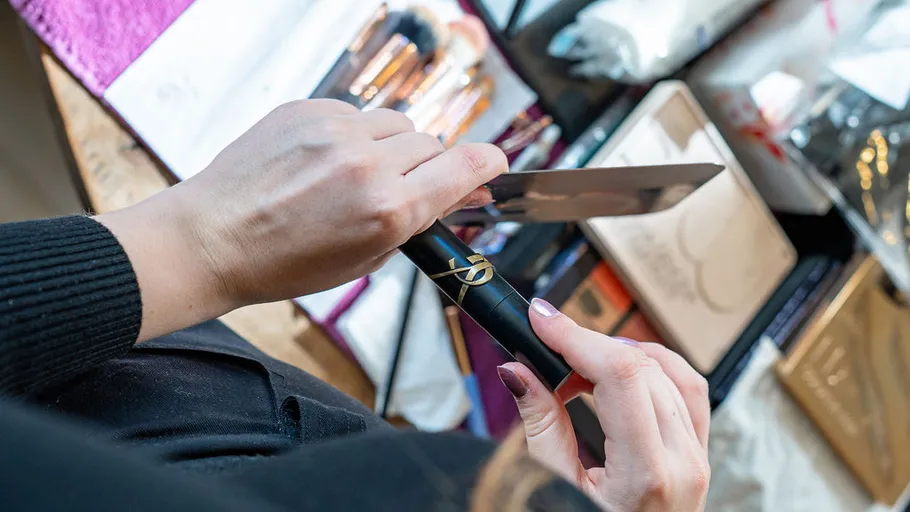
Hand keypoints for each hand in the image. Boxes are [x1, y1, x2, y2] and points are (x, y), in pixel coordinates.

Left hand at [98, 99, 505, 339]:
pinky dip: (354, 136)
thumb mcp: (365, 259)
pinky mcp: (307, 109)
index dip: (487, 165)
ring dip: (394, 147)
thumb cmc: (284, 263)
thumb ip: (417, 220)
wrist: (212, 238)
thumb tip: (459, 190)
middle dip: (429, 167)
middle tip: (405, 188)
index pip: (465, 167)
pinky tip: (327, 162)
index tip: (494, 164)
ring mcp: (336, 130)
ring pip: (398, 124)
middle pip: (433, 144)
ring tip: (358, 175)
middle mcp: (368, 164)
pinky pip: (357, 114)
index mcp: (388, 211)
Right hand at [497, 298, 709, 511]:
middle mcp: (682, 462)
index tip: (541, 319)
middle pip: (643, 367)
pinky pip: (687, 390)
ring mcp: (696, 458)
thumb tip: (518, 369)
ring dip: (622, 353)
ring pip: (671, 371)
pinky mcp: (696, 453)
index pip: (620, 374)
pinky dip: (652, 369)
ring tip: (577, 361)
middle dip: (589, 344)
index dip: (576, 336)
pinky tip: (619, 372)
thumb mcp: (555, 490)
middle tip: (546, 343)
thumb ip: (539, 424)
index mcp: (647, 475)